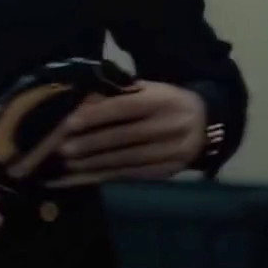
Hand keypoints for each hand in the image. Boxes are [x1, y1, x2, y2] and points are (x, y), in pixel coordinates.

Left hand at [46, 81, 206, 188]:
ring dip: (93, 165)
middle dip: (90, 145)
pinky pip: (131, 176)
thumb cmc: (166, 101)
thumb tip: (82, 102)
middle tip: (62, 150)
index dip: (97, 116)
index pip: (125, 108)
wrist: (205, 123)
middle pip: (124, 138)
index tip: (70, 123)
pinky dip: (104, 178)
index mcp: (162, 100)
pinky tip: (83, 179)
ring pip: (126, 161)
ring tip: (67, 166)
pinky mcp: (167, 172)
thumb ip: (119, 94)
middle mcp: (168, 126)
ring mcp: (170, 152)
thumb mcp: (148, 89)